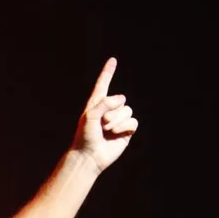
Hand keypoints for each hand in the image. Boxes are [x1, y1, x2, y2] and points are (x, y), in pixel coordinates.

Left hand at [70, 57, 137, 171]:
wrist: (89, 156)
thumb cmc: (85, 136)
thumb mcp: (90, 115)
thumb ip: (105, 103)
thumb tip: (121, 100)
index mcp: (96, 104)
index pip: (103, 84)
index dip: (108, 72)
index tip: (112, 60)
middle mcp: (108, 110)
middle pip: (121, 100)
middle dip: (112, 112)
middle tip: (101, 125)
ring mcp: (118, 120)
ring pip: (128, 111)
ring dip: (117, 121)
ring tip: (106, 131)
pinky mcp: (125, 131)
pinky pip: (133, 122)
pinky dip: (124, 127)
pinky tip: (115, 135)